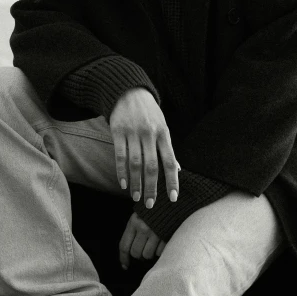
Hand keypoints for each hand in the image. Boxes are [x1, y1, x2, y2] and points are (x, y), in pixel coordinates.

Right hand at [109, 87, 179, 207]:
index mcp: (164, 133)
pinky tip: (123, 183)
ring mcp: (133, 132)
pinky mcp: (118, 131)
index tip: (173, 198)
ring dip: (136, 183)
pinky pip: (120, 155)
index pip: (170, 161)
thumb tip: (178, 170)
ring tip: (136, 197)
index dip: (172, 181)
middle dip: (152, 187)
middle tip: (150, 204)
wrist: (129, 91)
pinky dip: (121, 171)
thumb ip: (168, 148)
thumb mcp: (162, 126)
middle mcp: (149, 133)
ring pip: (135, 163)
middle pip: (152, 166)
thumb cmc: (149, 113)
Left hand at [119, 212, 165, 268]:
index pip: (124, 246)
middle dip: (139, 255)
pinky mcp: (167, 236)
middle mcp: (143, 228)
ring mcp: (156, 233)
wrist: (171, 200)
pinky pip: (160, 252)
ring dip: (149, 253)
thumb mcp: (139, 214)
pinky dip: (160, 250)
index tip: (125, 266)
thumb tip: (128, 252)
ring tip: (153, 245)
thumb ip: (133, 229)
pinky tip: (161, 242)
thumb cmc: (153, 208)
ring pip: (147, 255)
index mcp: (134, 222)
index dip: (123, 258)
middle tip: (143, 250)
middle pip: (136, 253)